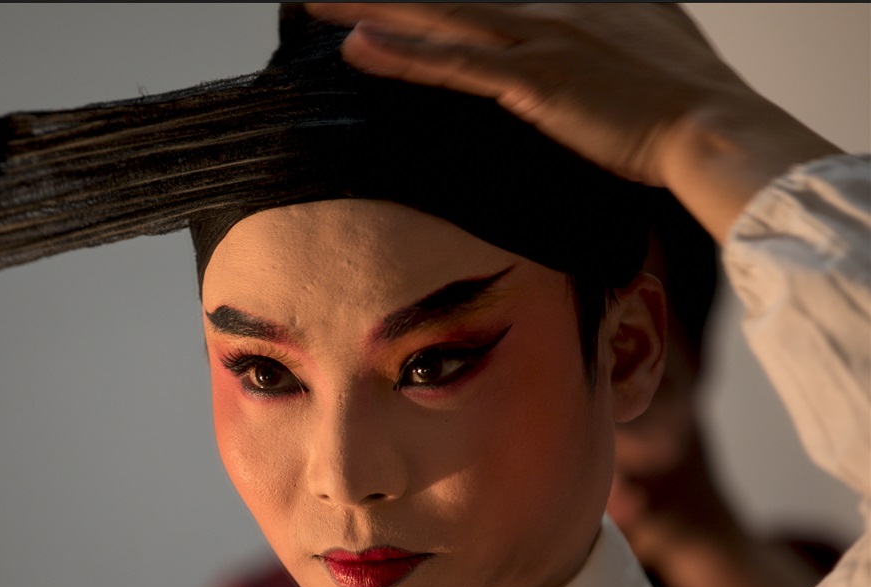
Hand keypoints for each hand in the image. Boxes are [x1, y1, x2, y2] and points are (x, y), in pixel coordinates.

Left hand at [306, 3, 839, 240]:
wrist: (712, 127)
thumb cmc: (684, 99)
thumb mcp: (648, 42)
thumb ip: (610, 34)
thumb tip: (590, 44)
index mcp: (574, 0)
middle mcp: (550, 8)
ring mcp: (539, 40)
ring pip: (441, 19)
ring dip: (375, 10)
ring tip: (321, 5)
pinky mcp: (534, 82)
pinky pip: (454, 65)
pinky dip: (405, 55)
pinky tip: (358, 45)